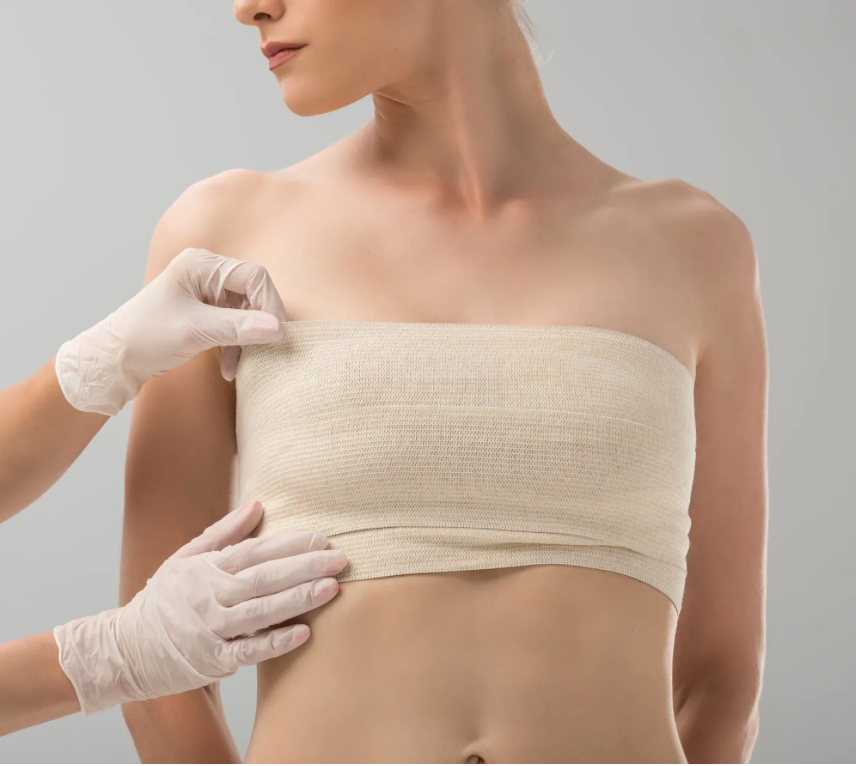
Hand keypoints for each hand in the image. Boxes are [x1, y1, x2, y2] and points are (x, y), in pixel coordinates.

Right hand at [53, 501, 346, 715]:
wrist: (124, 649)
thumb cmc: (163, 599)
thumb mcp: (186, 558)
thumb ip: (223, 532)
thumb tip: (258, 504)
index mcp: (208, 568)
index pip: (256, 551)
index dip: (291, 544)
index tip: (323, 538)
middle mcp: (211, 596)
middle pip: (264, 578)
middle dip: (305, 568)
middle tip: (341, 560)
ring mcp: (211, 629)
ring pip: (261, 612)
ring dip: (298, 600)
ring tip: (331, 590)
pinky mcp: (212, 661)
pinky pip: (248, 651)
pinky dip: (275, 642)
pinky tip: (303, 634)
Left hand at [55, 248, 287, 414]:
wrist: (114, 360)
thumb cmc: (145, 337)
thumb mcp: (194, 331)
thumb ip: (238, 327)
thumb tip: (279, 329)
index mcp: (201, 265)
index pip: (254, 276)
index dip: (270, 305)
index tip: (277, 335)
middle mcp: (206, 273)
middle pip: (254, 294)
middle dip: (258, 326)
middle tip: (262, 352)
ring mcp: (207, 293)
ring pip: (248, 313)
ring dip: (247, 341)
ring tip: (238, 367)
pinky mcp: (207, 312)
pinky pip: (236, 326)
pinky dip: (237, 346)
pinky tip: (229, 367)